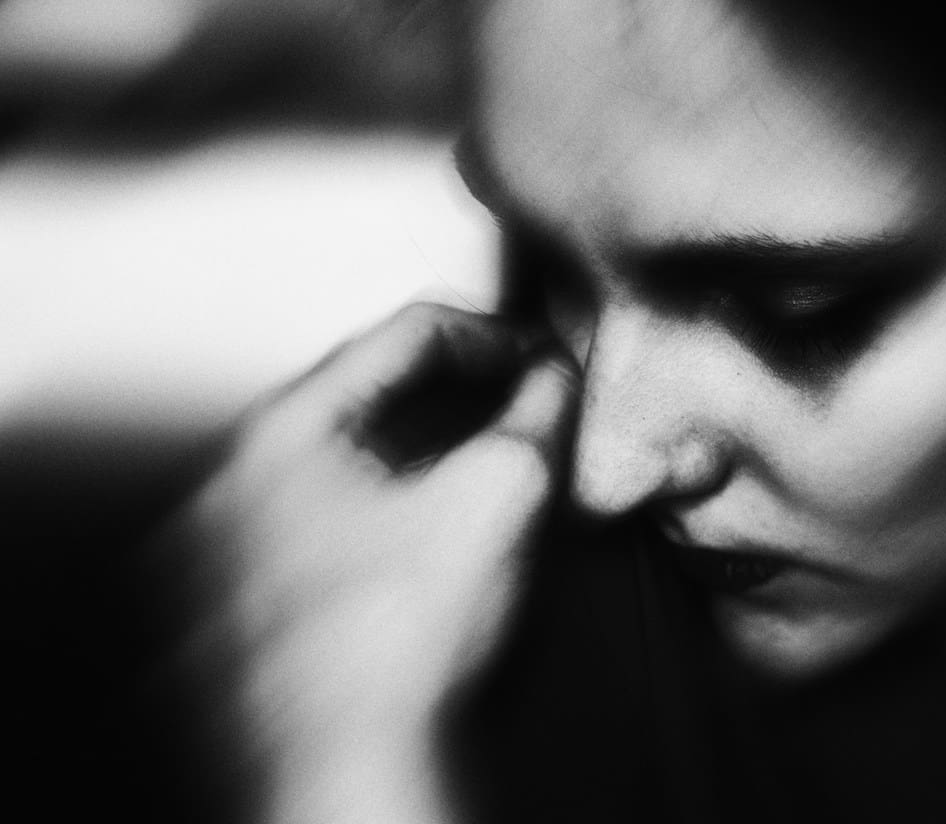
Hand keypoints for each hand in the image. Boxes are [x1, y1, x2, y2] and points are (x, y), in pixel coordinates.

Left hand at [170, 303, 576, 823]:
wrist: (351, 773)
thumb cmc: (397, 648)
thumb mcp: (501, 494)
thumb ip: (538, 413)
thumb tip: (554, 380)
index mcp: (280, 431)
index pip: (406, 333)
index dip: (496, 336)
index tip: (541, 359)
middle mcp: (235, 480)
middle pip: (371, 395)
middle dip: (463, 397)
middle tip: (525, 409)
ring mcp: (231, 548)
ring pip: (350, 462)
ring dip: (430, 454)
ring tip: (494, 475)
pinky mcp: (249, 605)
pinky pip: (331, 521)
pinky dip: (395, 510)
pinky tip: (442, 542)